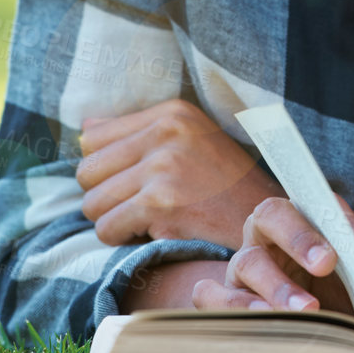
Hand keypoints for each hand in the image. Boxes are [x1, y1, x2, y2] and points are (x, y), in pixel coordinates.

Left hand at [77, 99, 279, 247]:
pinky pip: (107, 229)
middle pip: (86, 171)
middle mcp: (166, 131)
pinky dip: (123, 240)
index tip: (134, 182)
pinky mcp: (160, 203)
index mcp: (172, 112)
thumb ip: (137, 131)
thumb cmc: (226, 187)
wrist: (267, 222)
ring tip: (147, 221)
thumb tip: (85, 126)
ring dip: (114, 221)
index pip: (93, 136)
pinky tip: (154, 234)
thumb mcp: (190, 141)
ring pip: (92, 203)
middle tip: (137, 207)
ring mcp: (163, 166)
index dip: (107, 168)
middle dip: (105, 196)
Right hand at [190, 196, 353, 317]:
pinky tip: (261, 322)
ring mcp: (242, 265)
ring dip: (277, 286)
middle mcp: (268, 235)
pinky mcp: (221, 296)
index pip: (325, 208)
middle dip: (301, 237)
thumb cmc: (329, 293)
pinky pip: (211, 294)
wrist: (295, 322)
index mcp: (305, 220)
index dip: (350, 231)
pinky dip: (232, 306)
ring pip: (248, 261)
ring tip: (306, 310)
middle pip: (273, 213)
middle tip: (329, 263)